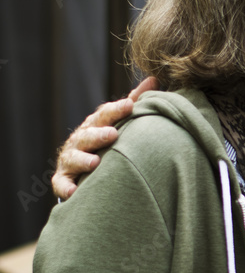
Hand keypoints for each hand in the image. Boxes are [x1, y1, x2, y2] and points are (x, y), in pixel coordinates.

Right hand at [52, 76, 159, 199]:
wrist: (82, 167)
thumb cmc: (106, 140)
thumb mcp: (117, 120)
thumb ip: (134, 101)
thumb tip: (153, 79)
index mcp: (94, 125)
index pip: (104, 115)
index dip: (116, 111)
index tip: (130, 106)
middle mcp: (80, 140)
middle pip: (87, 135)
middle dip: (99, 134)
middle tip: (113, 134)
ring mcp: (70, 159)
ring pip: (73, 158)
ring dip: (83, 160)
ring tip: (95, 162)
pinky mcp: (64, 180)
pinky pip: (62, 184)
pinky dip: (66, 187)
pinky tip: (75, 192)